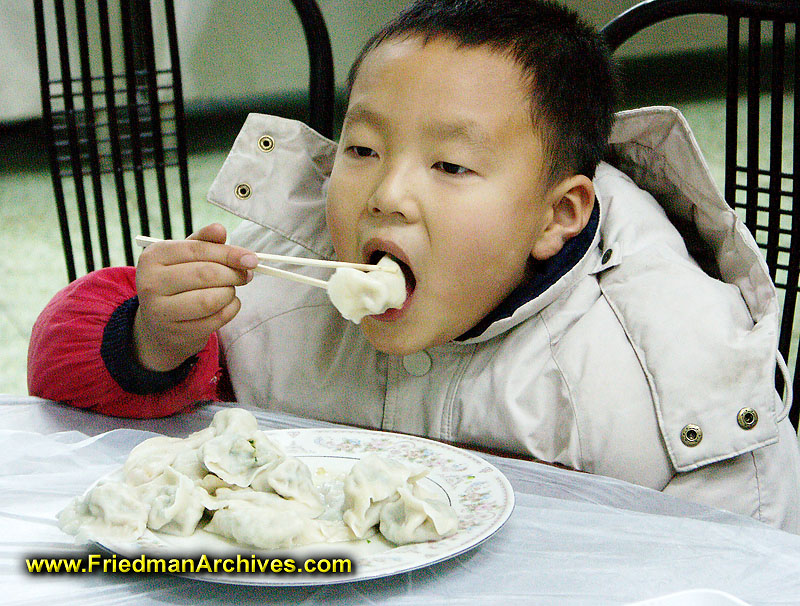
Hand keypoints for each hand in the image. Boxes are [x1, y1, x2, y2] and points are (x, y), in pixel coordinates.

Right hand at [132, 223, 257, 370]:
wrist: (161, 324)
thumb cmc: (178, 283)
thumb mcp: (185, 257)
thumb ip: (204, 241)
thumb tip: (220, 229)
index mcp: (153, 256)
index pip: (197, 250)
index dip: (229, 253)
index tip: (251, 259)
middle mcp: (151, 283)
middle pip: (206, 274)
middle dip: (234, 274)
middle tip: (246, 275)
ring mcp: (161, 311)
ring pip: (211, 299)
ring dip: (230, 293)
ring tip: (230, 290)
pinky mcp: (177, 333)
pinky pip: (216, 319)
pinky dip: (231, 309)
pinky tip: (227, 305)